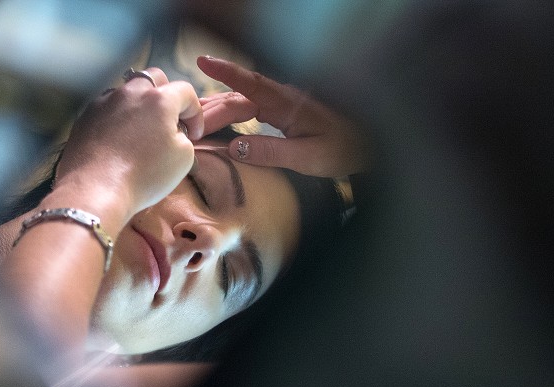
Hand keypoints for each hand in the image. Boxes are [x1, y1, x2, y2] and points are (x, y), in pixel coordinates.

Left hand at [55, 67, 203, 215]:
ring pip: (128, 92)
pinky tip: (118, 141)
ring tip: (141, 132)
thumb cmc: (144, 175)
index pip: (186, 92)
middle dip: (166, 97)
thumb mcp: (183, 158)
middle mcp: (130, 92)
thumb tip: (174, 133)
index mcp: (159, 99)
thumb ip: (184, 137)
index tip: (194, 136)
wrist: (95, 190)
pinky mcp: (85, 116)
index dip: (195, 113)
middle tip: (168, 122)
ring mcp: (104, 101)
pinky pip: (107, 108)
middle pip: (154, 79)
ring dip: (139, 106)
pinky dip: (118, 119)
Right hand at [197, 56, 366, 176]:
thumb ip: (272, 152)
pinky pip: (247, 110)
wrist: (367, 145)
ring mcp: (281, 105)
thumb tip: (235, 147)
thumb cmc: (344, 148)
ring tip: (190, 119)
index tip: (203, 61)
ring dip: (215, 109)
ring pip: (240, 102)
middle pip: (237, 98)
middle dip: (209, 108)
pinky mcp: (281, 113)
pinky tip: (215, 121)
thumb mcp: (308, 157)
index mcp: (288, 103)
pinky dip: (228, 114)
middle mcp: (282, 99)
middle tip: (185, 124)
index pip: (251, 84)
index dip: (226, 73)